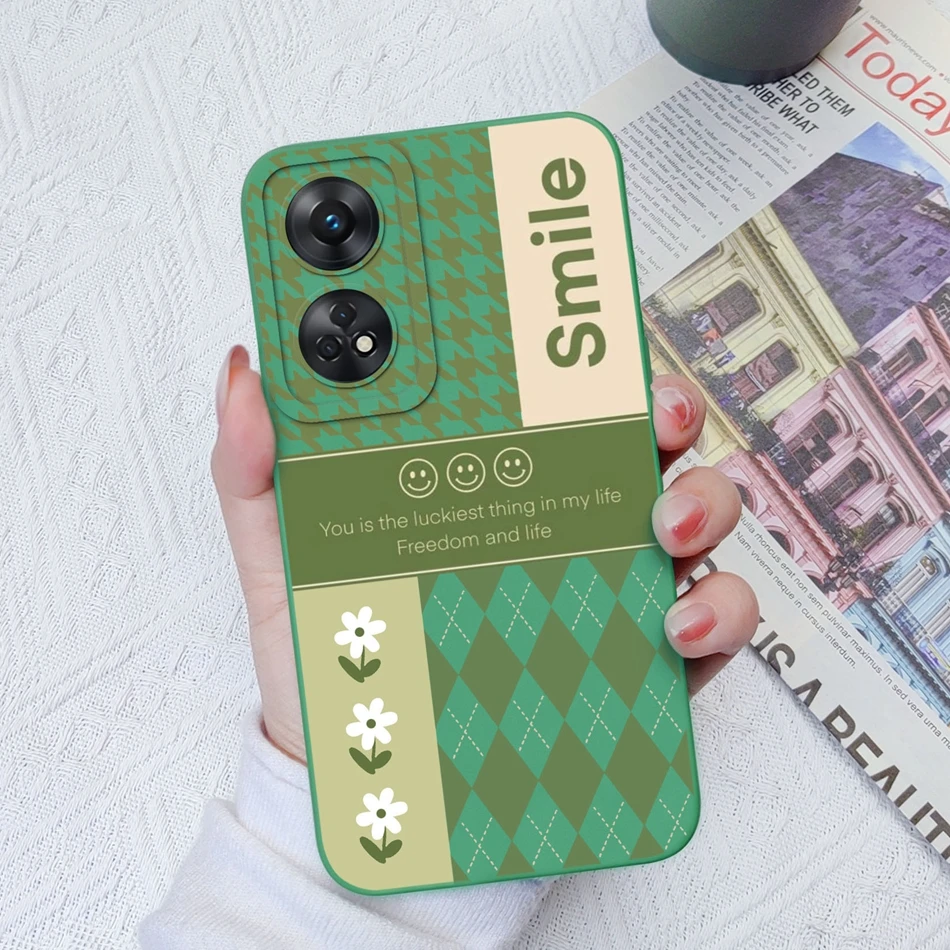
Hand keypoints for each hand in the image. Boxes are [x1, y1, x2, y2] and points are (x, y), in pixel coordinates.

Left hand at [212, 346, 758, 762]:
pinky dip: (718, 613)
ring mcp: (611, 584)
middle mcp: (562, 516)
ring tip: (662, 529)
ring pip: (698, 513)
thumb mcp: (282, 559)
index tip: (586, 321)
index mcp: (489, 474)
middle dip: (666, 408)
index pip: (549, 391)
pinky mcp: (644, 661)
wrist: (368, 783)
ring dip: (704, 503)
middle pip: (641, 438)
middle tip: (650, 415)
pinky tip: (673, 626)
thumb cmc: (337, 660)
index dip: (583, 347)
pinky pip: (714, 622)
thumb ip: (256, 470)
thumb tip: (247, 370)